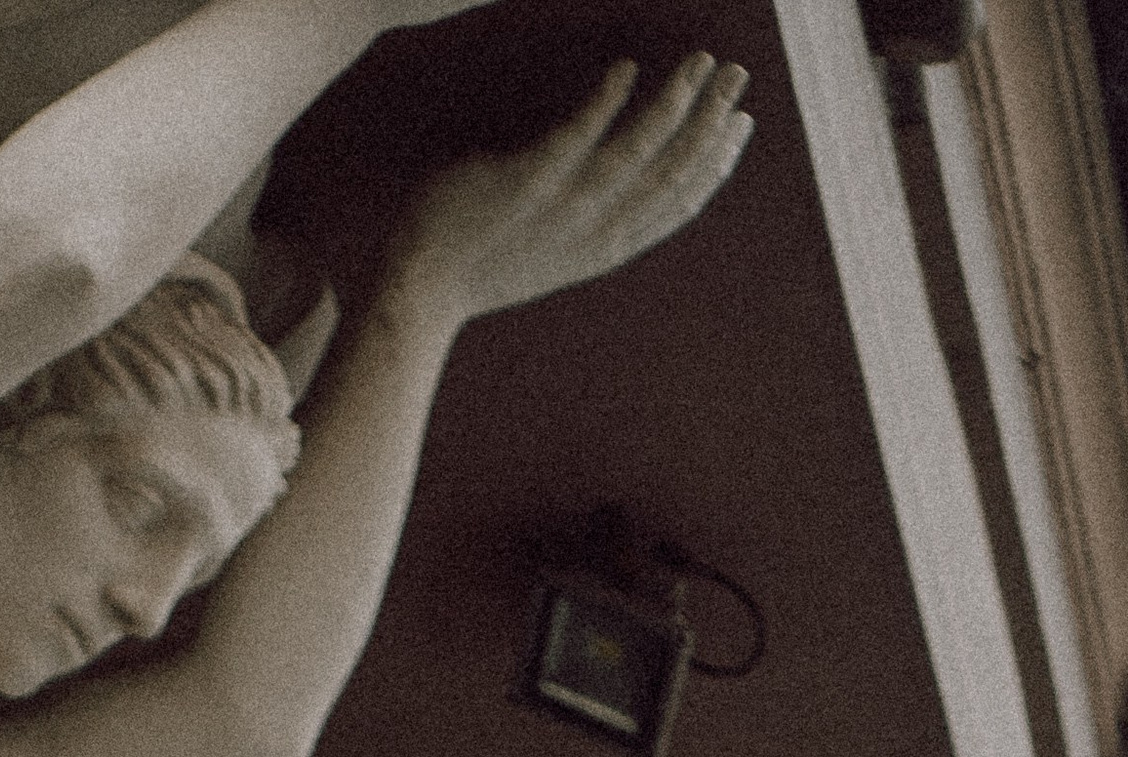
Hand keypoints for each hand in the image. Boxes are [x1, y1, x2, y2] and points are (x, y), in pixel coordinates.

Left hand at [386, 56, 750, 325]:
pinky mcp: (525, 185)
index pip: (674, 206)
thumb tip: (609, 180)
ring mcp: (560, 210)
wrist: (418, 291)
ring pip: (636, 154)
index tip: (740, 126)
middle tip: (738, 76)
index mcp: (600, 249)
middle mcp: (591, 232)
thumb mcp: (546, 251)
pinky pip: (574, 138)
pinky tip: (626, 69)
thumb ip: (584, 221)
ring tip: (701, 63)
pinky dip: (604, 103)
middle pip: (670, 174)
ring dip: (676, 104)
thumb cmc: (476, 265)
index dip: (713, 165)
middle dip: (711, 122)